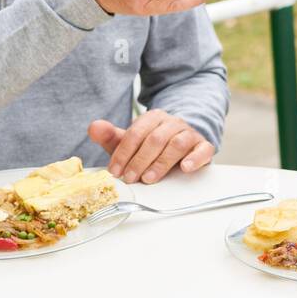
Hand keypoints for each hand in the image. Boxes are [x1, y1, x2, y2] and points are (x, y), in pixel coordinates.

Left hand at [87, 110, 215, 182]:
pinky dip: (195, 158)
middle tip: (130, 178)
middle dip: (140, 160)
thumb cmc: (154, 145)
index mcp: (152, 118)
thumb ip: (111, 137)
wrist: (184, 142)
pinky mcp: (203, 146)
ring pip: (177, 144)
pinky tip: (185, 168)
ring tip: (150, 178)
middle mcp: (172, 123)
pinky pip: (202, 149)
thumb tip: (93, 127)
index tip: (115, 171)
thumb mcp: (132, 142)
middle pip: (155, 139)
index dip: (123, 152)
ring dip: (162, 162)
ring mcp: (189, 133)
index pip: (136, 133)